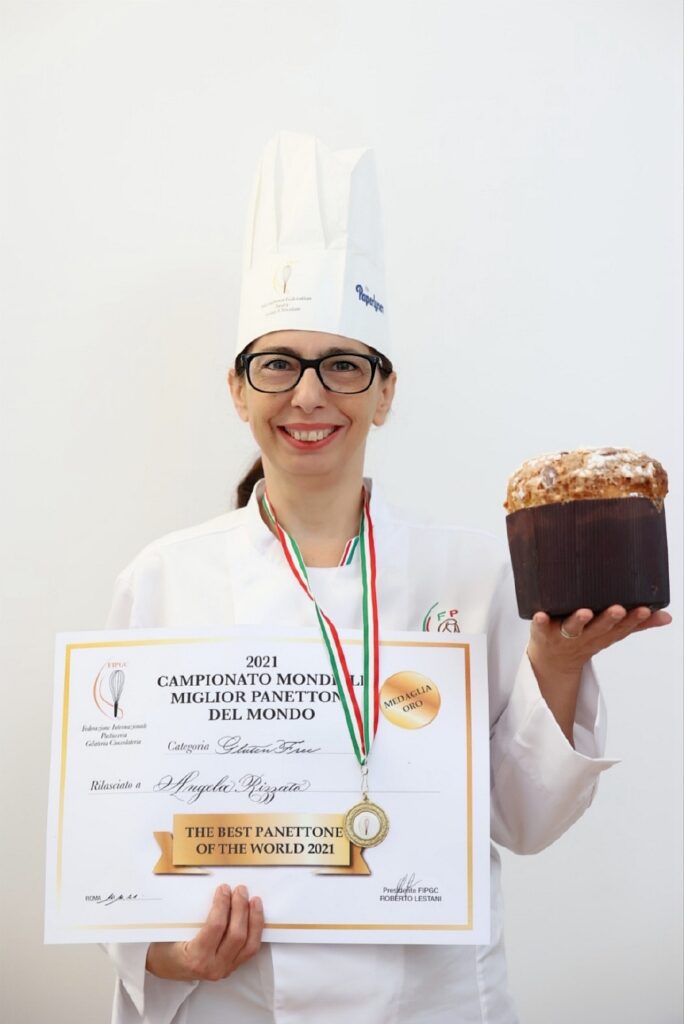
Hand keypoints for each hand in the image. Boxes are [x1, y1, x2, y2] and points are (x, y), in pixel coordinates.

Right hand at [146, 884, 263, 981]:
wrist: (164, 969)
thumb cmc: (165, 946)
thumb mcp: (172, 930)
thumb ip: (192, 914)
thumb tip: (214, 891)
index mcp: (196, 957)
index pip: (215, 927)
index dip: (222, 905)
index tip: (223, 888)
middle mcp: (213, 967)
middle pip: (236, 935)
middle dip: (241, 909)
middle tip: (240, 889)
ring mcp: (225, 970)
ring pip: (249, 945)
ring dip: (254, 920)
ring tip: (254, 900)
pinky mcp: (231, 968)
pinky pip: (249, 950)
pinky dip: (255, 931)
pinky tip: (256, 916)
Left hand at [529, 605, 671, 677]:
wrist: (552, 662)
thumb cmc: (585, 639)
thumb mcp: (612, 635)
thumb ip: (637, 624)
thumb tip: (667, 616)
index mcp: (603, 635)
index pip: (621, 628)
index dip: (634, 620)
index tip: (644, 609)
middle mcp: (585, 636)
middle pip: (599, 628)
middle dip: (609, 619)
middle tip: (618, 609)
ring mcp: (563, 636)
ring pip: (572, 628)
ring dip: (579, 620)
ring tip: (584, 612)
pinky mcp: (542, 633)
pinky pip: (539, 628)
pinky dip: (539, 622)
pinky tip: (540, 614)